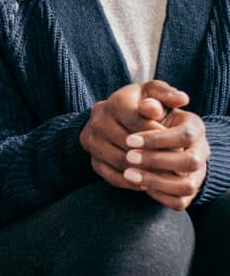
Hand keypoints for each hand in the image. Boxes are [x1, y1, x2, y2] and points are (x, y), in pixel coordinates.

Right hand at [80, 80, 207, 209]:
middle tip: (177, 166)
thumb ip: (166, 95)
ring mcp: (93, 142)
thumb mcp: (153, 93)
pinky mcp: (94, 161)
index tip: (178, 144)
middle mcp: (98, 121)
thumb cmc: (140, 104)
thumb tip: (181, 100)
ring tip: (167, 176)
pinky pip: (113, 176)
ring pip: (121, 161)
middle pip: (128, 143)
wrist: (112, 118)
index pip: (136, 120)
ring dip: (145, 171)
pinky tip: (151, 182)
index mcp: (114, 102)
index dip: (158, 134)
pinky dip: (133, 182)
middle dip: (153, 155)